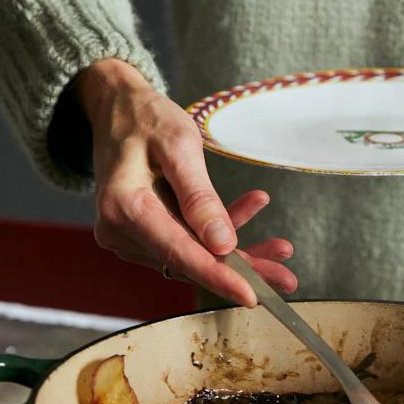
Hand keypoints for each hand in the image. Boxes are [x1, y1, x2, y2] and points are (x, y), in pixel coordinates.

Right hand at [76, 58, 296, 306]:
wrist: (118, 109)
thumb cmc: (146, 118)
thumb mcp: (179, 145)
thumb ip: (199, 195)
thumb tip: (222, 243)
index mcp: (123, 207)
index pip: (178, 253)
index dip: (218, 277)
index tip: (251, 295)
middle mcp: (120, 230)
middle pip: (188, 261)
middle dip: (239, 268)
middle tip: (285, 278)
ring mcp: (129, 235)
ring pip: (191, 254)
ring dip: (235, 250)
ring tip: (281, 247)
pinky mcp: (143, 232)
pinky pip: (185, 240)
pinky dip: (217, 231)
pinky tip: (251, 208)